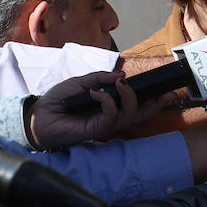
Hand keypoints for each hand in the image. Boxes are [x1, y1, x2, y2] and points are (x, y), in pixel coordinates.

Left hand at [29, 71, 174, 148]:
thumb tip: (122, 75)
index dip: (153, 99)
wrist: (39, 116)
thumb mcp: (81, 82)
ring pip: (130, 114)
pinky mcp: (97, 130)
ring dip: (129, 96)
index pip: (136, 104)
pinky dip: (106, 100)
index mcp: (110, 105)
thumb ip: (101, 78)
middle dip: (156, 104)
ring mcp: (106, 124)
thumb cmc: (59, 100)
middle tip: (165, 93)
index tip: (166, 90)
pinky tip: (95, 93)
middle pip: (141, 113)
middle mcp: (111, 116)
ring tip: (121, 84)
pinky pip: (111, 115)